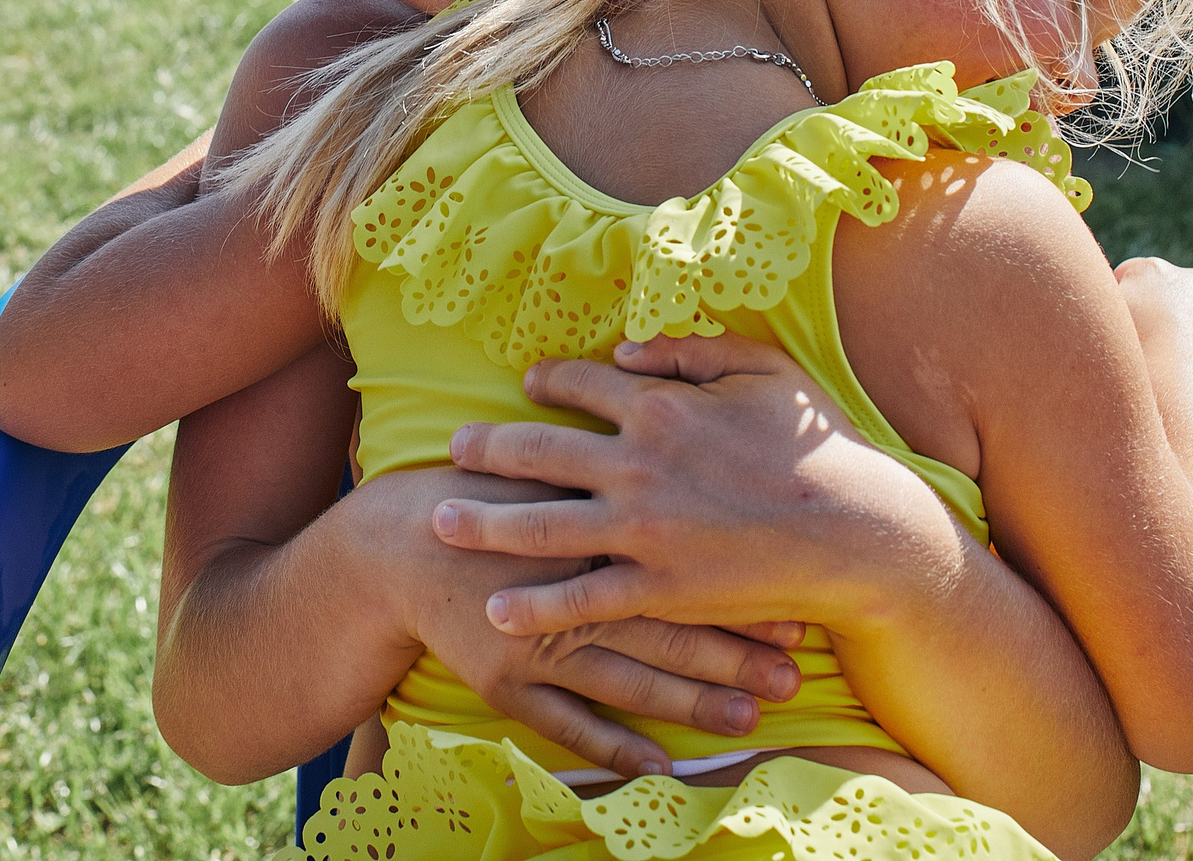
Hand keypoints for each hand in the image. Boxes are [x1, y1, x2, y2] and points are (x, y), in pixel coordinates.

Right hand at [352, 467, 802, 780]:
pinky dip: (617, 748)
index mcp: (590, 532)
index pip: (682, 570)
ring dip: (693, 704)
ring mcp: (539, 646)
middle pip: (669, 631)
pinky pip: (571, 726)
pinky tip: (661, 768)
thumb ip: (609, 452)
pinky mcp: (508, 685)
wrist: (399, 545)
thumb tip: (688, 425)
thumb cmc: (482, 492)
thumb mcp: (550, 460)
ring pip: (631, 683)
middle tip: (792, 676)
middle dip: (735, 656)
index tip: (794, 612)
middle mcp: (571, 592)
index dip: (740, 593)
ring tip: (750, 719)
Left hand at [433, 332, 968, 639]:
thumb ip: (691, 351)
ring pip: (541, 528)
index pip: (583, 384)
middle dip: (487, 449)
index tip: (529, 384)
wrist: (858, 531)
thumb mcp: (764, 371)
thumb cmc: (817, 445)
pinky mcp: (658, 590)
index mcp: (661, 408)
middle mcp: (637, 467)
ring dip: (484, 523)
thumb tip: (624, 348)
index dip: (549, 381)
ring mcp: (643, 533)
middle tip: (451, 448)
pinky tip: (496, 608)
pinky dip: (534, 606)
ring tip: (440, 522)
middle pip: (538, 454)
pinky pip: (581, 600)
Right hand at [1115, 256, 1192, 412]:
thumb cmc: (1128, 361)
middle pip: (1173, 299)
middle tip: (1149, 360)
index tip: (1119, 336)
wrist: (1180, 395)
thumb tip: (1100, 311)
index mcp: (1150, 272)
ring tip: (1177, 381)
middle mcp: (1192, 281)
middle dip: (1164, 322)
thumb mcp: (1097, 329)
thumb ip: (1101, 312)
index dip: (1124, 308)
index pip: (1132, 280)